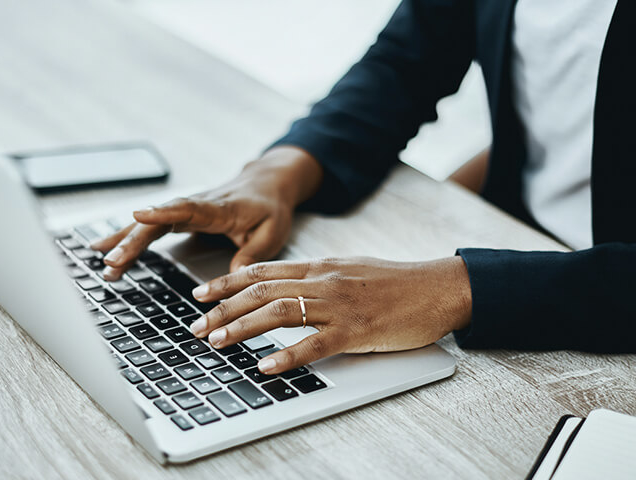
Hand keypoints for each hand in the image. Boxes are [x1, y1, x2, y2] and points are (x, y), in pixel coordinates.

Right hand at [90, 147, 322, 280]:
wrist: (267, 183)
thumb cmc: (270, 207)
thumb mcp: (272, 232)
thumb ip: (252, 254)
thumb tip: (232, 279)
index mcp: (219, 208)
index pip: (188, 208)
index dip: (163, 212)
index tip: (139, 216)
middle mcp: (197, 205)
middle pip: (159, 221)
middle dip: (133, 240)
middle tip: (112, 261)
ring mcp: (185, 210)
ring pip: (149, 224)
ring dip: (125, 241)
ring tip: (101, 261)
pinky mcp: (179, 216)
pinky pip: (151, 227)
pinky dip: (128, 237)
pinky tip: (106, 249)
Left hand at [187, 256, 471, 373]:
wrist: (439, 287)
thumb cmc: (397, 282)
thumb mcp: (350, 269)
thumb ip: (318, 277)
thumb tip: (288, 287)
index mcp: (320, 266)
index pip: (263, 270)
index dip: (227, 281)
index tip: (201, 292)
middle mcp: (323, 281)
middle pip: (261, 291)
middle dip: (222, 308)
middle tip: (196, 325)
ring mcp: (339, 305)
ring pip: (278, 312)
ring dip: (241, 328)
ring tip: (216, 342)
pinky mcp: (357, 331)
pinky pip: (314, 344)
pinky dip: (286, 356)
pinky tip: (266, 366)